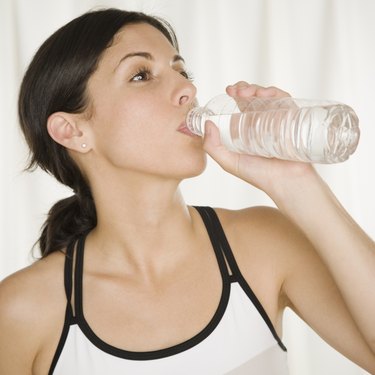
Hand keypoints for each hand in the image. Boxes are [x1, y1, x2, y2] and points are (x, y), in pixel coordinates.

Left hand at [202, 81, 315, 196]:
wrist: (285, 182)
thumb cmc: (258, 175)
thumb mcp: (229, 162)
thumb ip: (212, 147)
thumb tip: (207, 123)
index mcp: (246, 129)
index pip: (239, 106)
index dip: (233, 95)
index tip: (227, 91)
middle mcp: (261, 122)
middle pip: (252, 97)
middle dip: (243, 88)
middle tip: (235, 90)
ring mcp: (276, 119)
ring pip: (267, 96)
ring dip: (256, 89)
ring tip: (246, 93)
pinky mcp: (291, 118)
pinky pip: (284, 100)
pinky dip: (274, 93)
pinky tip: (264, 95)